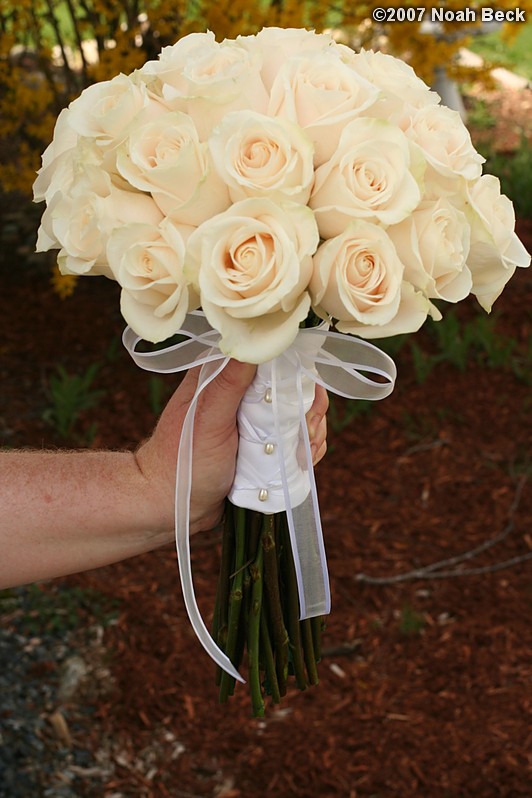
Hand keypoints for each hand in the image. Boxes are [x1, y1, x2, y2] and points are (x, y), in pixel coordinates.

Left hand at [136, 360, 328, 535]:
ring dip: (310, 432)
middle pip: (293, 388)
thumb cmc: (182, 461)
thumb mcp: (207, 419)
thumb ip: (229, 382)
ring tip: (304, 451)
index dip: (298, 373)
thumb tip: (258, 342)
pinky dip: (303, 449)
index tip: (305, 398)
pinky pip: (293, 440)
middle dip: (309, 410)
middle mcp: (241, 393)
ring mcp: (253, 421)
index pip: (273, 358)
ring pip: (298, 415)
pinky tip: (301, 461)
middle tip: (307, 431)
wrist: (170, 505)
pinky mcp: (261, 446)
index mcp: (224, 375)